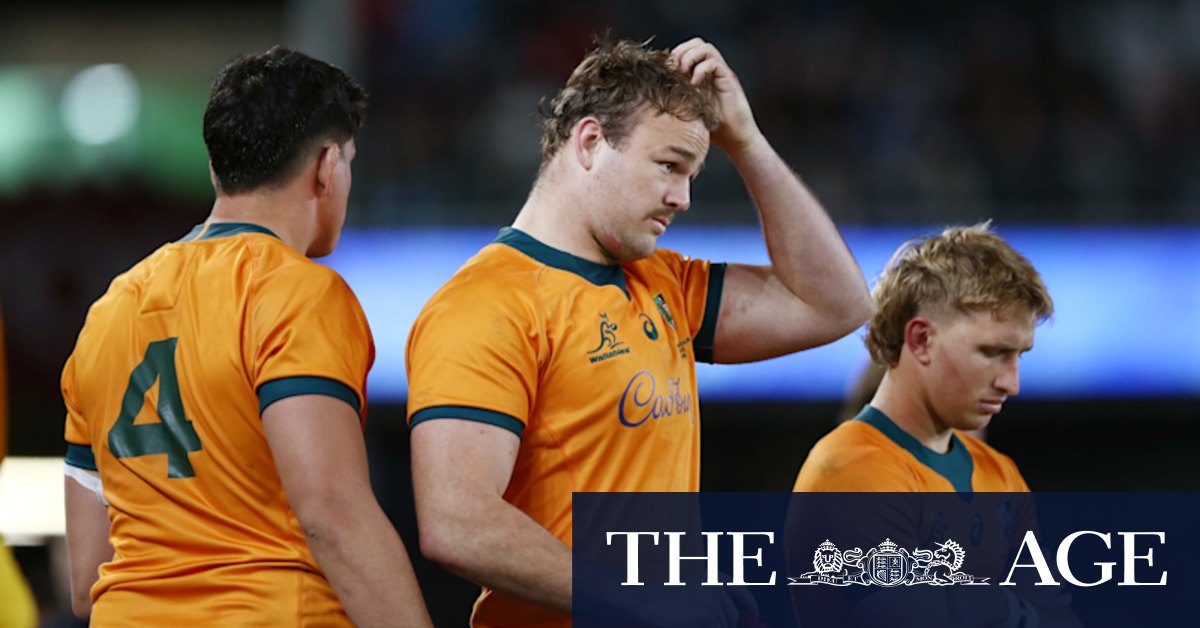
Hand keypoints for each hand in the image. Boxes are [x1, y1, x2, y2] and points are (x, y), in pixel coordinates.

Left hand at [670, 38, 761, 153]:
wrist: (735, 139)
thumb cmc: (712, 130)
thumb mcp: (687, 113)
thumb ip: (675, 102)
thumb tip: (652, 101)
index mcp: (700, 75)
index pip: (686, 50)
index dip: (674, 55)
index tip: (666, 72)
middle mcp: (711, 71)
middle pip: (696, 43)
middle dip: (681, 52)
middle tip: (675, 70)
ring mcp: (720, 74)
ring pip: (705, 48)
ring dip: (690, 57)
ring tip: (684, 74)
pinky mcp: (728, 80)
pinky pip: (714, 62)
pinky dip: (702, 69)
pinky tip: (695, 84)